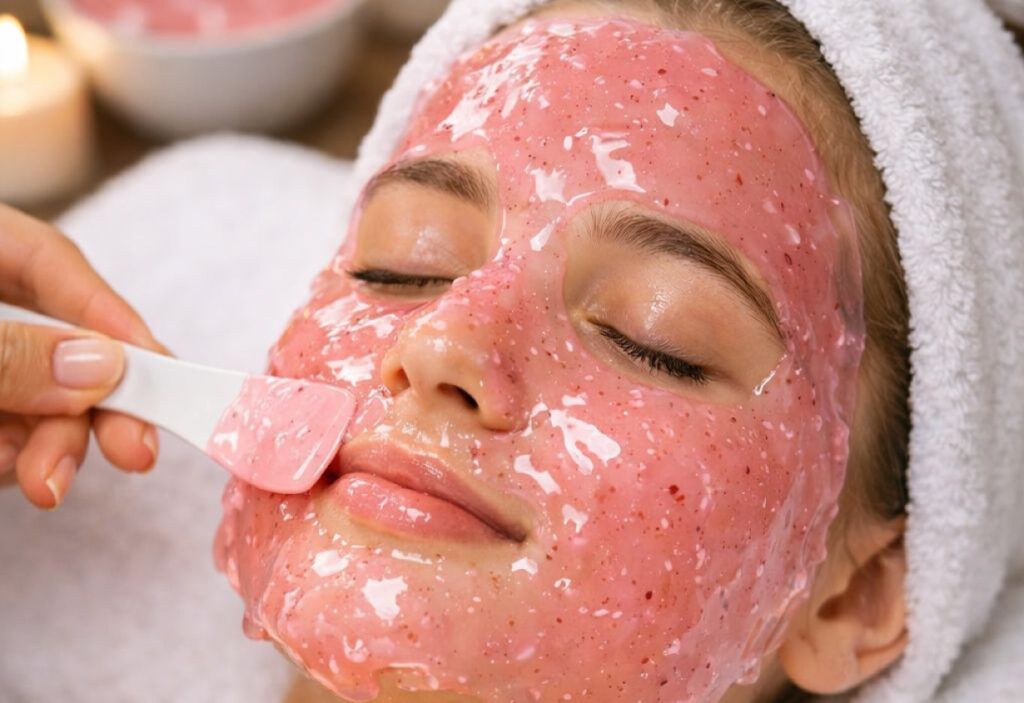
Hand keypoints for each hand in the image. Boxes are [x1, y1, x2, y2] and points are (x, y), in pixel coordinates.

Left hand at [0, 203, 166, 508]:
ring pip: (25, 401)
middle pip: (50, 346)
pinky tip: (2, 469)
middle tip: (134, 455)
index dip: (110, 313)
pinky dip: (5, 457)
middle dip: (87, 406)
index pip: (50, 262)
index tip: (157, 368)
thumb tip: (100, 368)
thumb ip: (6, 350)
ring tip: (40, 482)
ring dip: (43, 446)